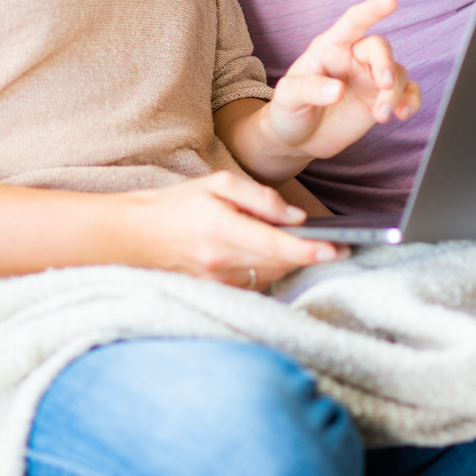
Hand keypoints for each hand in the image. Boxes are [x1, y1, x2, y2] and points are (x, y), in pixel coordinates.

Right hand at [114, 170, 342, 288]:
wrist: (138, 235)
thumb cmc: (179, 204)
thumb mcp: (218, 183)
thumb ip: (260, 198)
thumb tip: (296, 217)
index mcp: (221, 228)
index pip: (275, 245)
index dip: (309, 250)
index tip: (337, 249)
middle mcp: (220, 261)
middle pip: (280, 264)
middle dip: (307, 255)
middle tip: (332, 243)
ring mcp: (217, 282)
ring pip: (271, 276)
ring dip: (289, 263)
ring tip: (300, 246)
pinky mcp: (217, 292)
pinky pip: (257, 284)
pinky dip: (271, 271)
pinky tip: (272, 257)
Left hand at [265, 0, 423, 162]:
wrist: (299, 140)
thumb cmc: (290, 110)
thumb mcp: (287, 98)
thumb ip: (308, 90)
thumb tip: (337, 90)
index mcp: (330, 48)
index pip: (352, 22)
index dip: (372, 10)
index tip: (392, 1)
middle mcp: (353, 58)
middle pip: (380, 48)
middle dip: (386, 65)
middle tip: (385, 86)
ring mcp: (370, 78)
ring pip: (397, 73)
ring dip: (395, 94)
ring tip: (381, 117)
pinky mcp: (381, 99)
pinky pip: (407, 92)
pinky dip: (411, 100)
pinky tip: (403, 114)